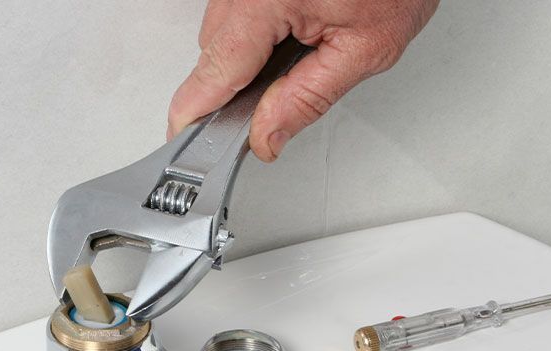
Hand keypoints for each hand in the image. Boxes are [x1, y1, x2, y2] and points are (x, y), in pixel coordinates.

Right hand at [168, 0, 439, 160]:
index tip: (185, 139)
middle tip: (275, 101)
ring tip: (301, 47)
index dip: (198, 110)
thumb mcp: (365, 48)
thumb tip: (266, 135)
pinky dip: (255, 30)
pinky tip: (292, 30)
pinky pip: (235, 11)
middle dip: (236, 83)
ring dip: (247, 54)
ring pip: (221, 32)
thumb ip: (308, 99)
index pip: (218, 69)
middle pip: (213, 52)